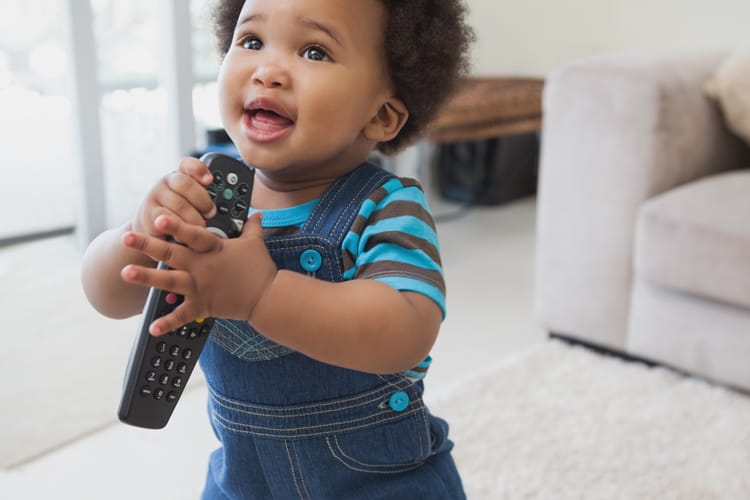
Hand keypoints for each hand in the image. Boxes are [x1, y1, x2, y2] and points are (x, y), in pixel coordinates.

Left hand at [120, 212, 276, 334]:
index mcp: (214, 249)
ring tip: (126, 272)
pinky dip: (167, 323)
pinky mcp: (202, 306)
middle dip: (147, 245)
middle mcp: (202, 267)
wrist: (268, 298)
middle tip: (127, 237)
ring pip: (168, 281)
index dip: (176, 225)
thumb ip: (252, 226)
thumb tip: (256, 213)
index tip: (159, 217)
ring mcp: (200, 287)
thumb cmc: (261, 269)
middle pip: (171, 254)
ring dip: (146, 277)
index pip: (192, 234)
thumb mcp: (255, 243)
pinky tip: (152, 327)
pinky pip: (182, 316)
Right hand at [131, 157, 217, 239]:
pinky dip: (180, 228)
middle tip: (211, 213)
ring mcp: (155, 196)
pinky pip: (167, 219)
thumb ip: (209, 197)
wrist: (155, 232)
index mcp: (181, 175)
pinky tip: (185, 235)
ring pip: (179, 204)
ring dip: (194, 218)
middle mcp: (166, 182)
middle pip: (185, 183)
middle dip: (203, 200)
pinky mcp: (148, 213)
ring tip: (201, 228)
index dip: (199, 170)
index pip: (188, 164)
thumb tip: (233, 201)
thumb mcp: (196, 204)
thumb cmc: (182, 216)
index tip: (210, 180)